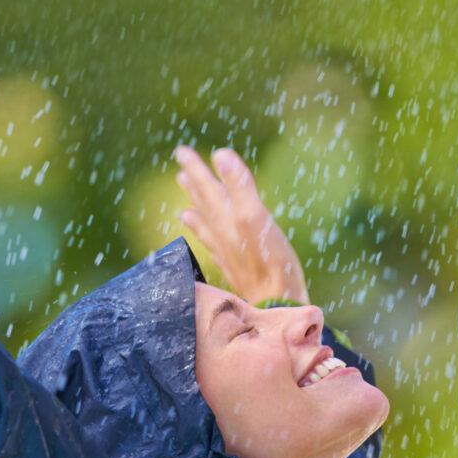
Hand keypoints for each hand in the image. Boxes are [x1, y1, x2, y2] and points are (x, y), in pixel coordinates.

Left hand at [174, 145, 309, 304]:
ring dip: (197, 206)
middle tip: (181, 165)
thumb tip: (220, 155)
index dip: (197, 169)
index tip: (182, 151)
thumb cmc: (270, 263)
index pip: (208, 188)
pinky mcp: (237, 268)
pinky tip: (204, 235)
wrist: (276, 306)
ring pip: (207, 223)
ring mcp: (228, 252)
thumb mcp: (256, 217)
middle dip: (194, 183)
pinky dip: (206, 234)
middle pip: (204, 203)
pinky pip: (215, 246)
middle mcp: (223, 234)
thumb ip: (240, 186)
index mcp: (228, 218)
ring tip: (184, 195)